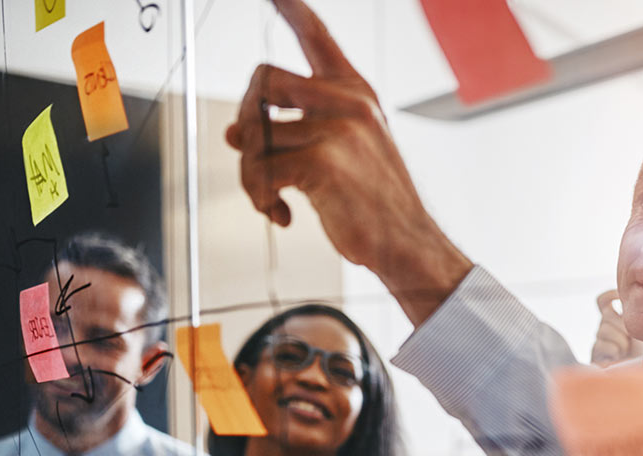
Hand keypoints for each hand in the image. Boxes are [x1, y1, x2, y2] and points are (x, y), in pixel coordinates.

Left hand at [224, 0, 470, 323]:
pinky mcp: (323, 159)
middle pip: (262, 80)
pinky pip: (260, 170)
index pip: (318, 38)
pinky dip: (261, 199)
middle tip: (253, 156)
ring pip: (254, 134)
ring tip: (273, 197)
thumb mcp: (344, 155)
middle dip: (245, 121)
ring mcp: (338, 128)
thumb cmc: (377, 205)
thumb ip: (296, 133)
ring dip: (251, 175)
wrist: (409, 244)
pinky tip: (284, 214)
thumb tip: (233, 134)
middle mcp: (349, 102)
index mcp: (356, 95)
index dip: (293, 9)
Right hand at [589, 290, 642, 366]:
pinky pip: (600, 344)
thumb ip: (640, 314)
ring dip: (620, 341)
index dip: (609, 296)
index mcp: (617, 319)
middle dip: (622, 326)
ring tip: (626, 352)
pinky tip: (618, 357)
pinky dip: (613, 350)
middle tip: (632, 339)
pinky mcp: (595, 354)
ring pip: (604, 330)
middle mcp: (606, 328)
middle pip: (607, 316)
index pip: (603, 301)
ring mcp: (599, 341)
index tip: (619, 298)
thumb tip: (631, 301)